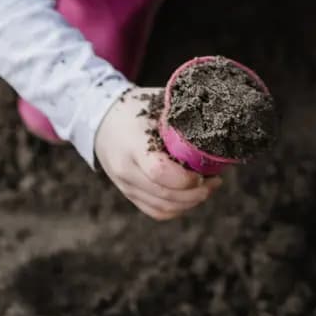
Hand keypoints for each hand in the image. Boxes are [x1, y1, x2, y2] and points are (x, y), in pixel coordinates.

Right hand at [94, 87, 221, 220]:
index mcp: (132, 145)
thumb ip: (179, 115)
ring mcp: (126, 186)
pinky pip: (155, 212)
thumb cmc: (132, 108)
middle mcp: (126, 171)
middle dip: (196, 193)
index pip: (159, 172)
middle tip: (216, 181)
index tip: (205, 172)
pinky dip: (177, 209)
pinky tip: (191, 196)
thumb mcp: (154, 103)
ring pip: (162, 208)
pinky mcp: (129, 194)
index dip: (185, 179)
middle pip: (164, 195)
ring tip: (208, 188)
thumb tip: (213, 118)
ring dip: (190, 203)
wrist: (100, 120)